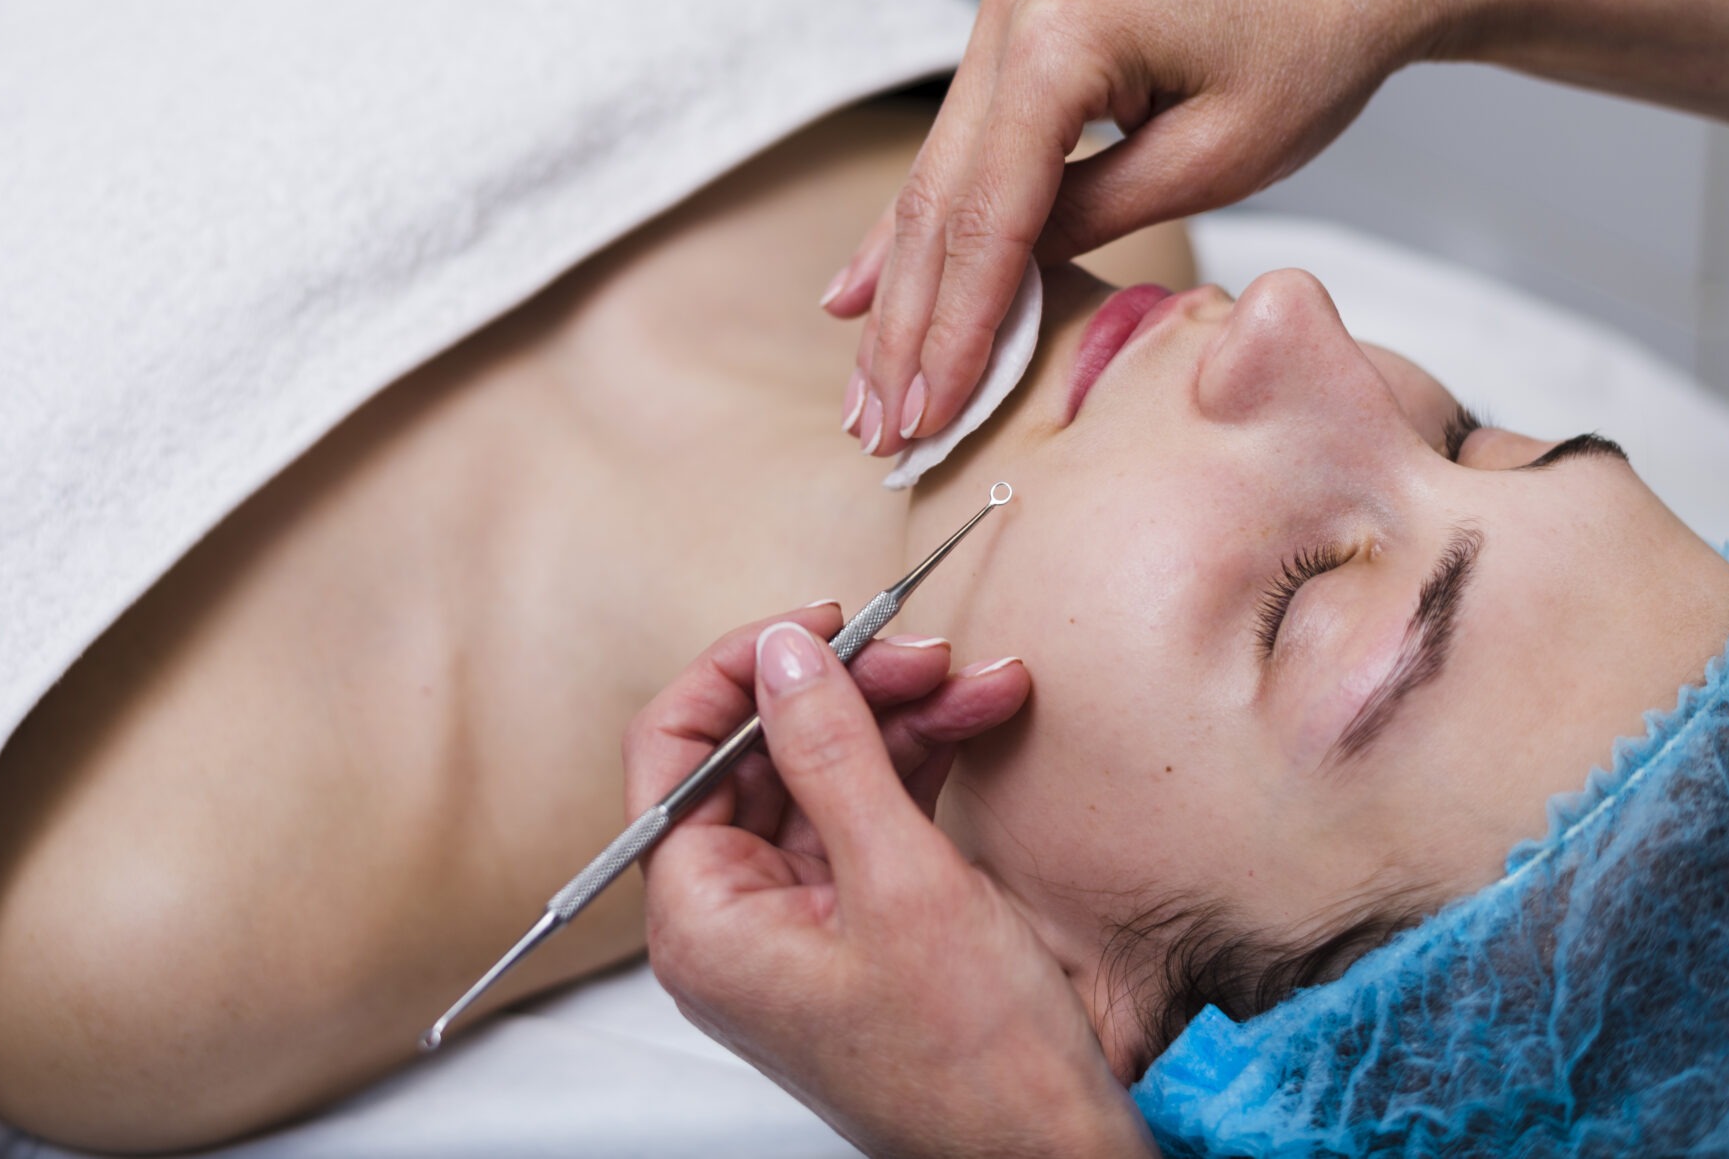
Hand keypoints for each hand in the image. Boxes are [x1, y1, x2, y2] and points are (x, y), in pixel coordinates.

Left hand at [624, 608, 1156, 1158]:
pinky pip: (869, 809)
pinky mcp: (858, 920)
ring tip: (975, 679)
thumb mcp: (900, 882)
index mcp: (702, 919)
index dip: (739, 672)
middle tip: (920, 649)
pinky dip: (920, 761)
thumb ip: (830, 752)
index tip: (816, 624)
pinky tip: (973, 720)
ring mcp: (797, 918)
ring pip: (825, 772)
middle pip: (760, 753)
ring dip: (899, 716)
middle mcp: (734, 917)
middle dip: (846, 688)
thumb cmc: (973, 1067)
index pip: (675, 752)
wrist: (1053, 1158)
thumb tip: (784, 654)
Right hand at [830, 0, 1460, 453]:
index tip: (930, 418)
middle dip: (907, 331)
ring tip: (864, 396)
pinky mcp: (1014, 43)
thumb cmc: (1308, 53)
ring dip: (898, 298)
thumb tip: (1001, 289)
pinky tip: (855, 299)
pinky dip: (916, 238)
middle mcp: (1010, 18)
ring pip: (934, 189)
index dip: (956, 331)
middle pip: (941, 206)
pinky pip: (956, 159)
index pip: (989, 218)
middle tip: (879, 431)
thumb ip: (1092, 219)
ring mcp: (1003, 24)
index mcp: (1063, 39)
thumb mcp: (1212, 159)